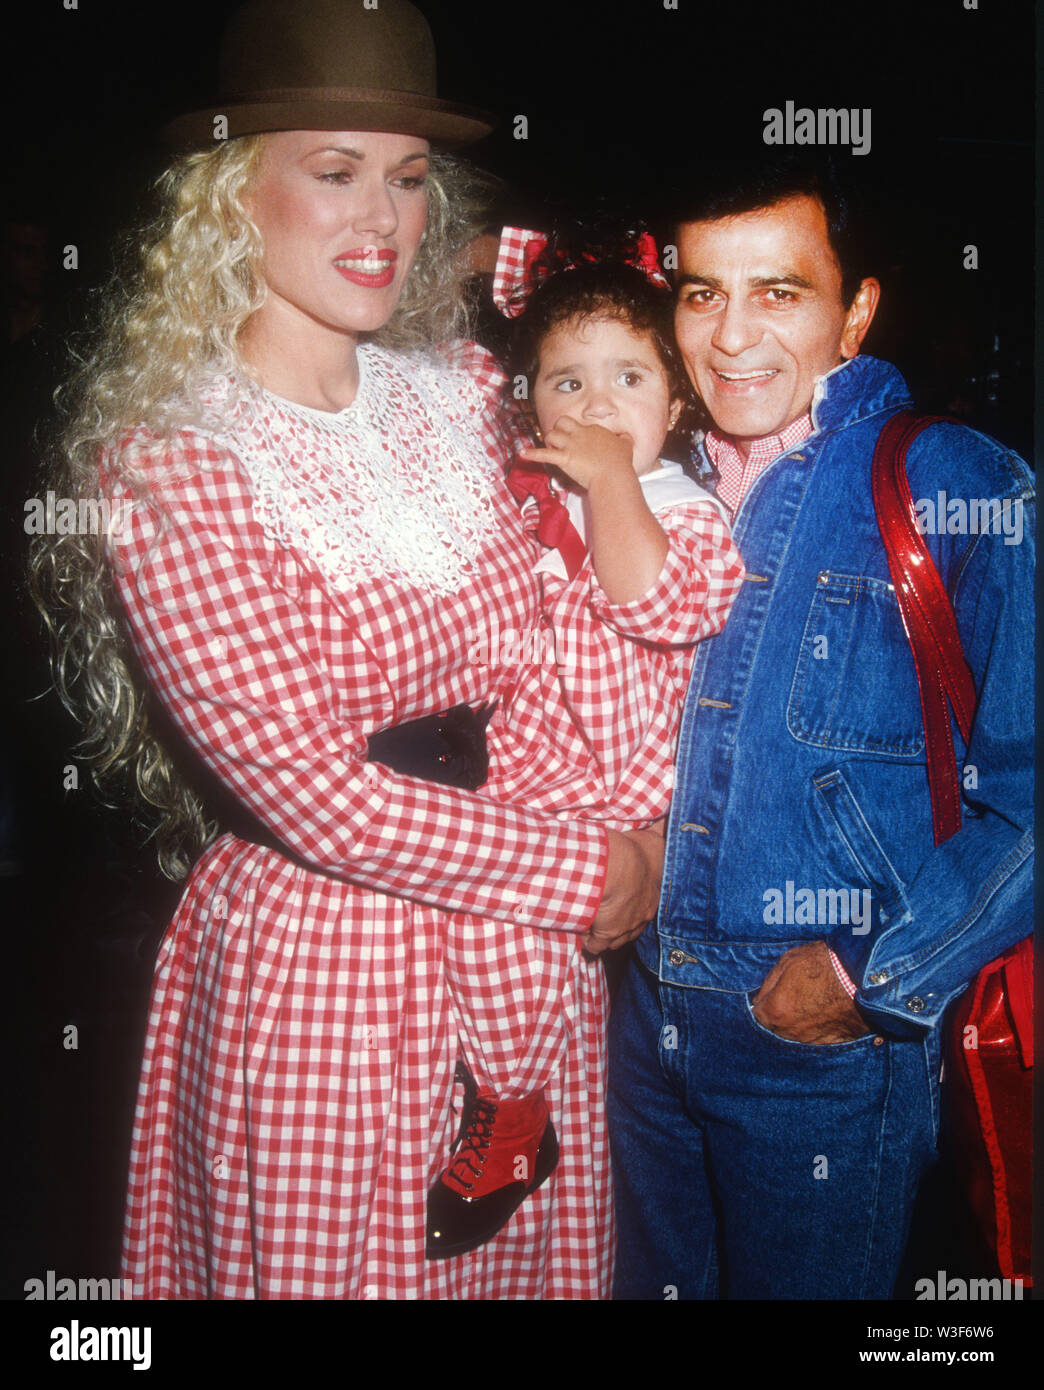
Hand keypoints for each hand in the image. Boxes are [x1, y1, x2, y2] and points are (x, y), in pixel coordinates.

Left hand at [518, 417, 632, 490]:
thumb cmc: (620, 462)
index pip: (579, 425)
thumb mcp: (626, 445)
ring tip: (551, 449)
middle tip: (560, 441)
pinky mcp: (564, 459)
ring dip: (549, 442)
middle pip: (562, 422)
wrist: (613, 474)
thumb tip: (626, 436)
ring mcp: (571, 446)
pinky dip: (532, 454)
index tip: (576, 441)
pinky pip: (544, 454)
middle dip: (558, 430)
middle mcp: (580, 434)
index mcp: (592, 430)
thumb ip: (625, 439)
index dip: (575, 432)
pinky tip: (522, 454)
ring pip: (551, 435)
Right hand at [583, 827, 663, 954]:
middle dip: (622, 924)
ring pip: (616, 940)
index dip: (636, 906)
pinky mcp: (605, 935)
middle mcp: (642, 915)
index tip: (626, 902)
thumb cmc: (636, 850)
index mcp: (653, 895)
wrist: (617, 866)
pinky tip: (583, 935)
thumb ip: (660, 829)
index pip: (647, 907)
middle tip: (610, 918)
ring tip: (595, 927)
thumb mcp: (651, 837)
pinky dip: (589, 942)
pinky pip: (596, 946)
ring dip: (606, 934)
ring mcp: (624, 928)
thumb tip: (672, 813)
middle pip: (633, 928)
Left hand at [751, 941, 870, 1042]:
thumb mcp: (789, 960)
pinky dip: (817, 1029)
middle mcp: (792, 1031)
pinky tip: (824, 1014)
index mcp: (776, 1011)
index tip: (773, 995)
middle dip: (779, 1015)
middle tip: (793, 997)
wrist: (863, 976)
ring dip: (798, 1023)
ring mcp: (813, 1040)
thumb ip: (769, 983)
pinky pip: (817, 1039)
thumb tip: (760, 997)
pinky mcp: (833, 1043)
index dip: (765, 1002)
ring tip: (811, 1004)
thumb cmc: (825, 964)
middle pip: (776, 1028)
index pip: (758, 1014)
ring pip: (796, 1036)